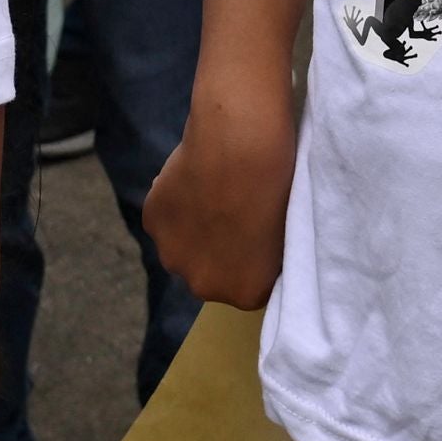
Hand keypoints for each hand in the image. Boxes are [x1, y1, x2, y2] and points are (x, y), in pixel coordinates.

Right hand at [145, 77, 292, 309]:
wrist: (241, 147)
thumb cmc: (280, 186)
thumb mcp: (290, 232)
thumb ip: (268, 256)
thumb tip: (258, 251)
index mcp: (246, 293)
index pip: (249, 284)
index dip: (253, 257)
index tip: (260, 233)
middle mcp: (204, 287)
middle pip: (211, 272)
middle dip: (219, 251)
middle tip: (234, 213)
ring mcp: (173, 256)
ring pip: (183, 247)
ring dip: (193, 230)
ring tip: (213, 193)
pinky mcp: (151, 224)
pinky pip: (166, 219)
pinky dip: (175, 205)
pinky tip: (194, 179)